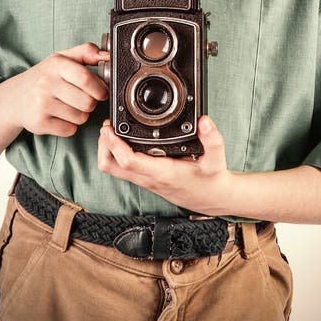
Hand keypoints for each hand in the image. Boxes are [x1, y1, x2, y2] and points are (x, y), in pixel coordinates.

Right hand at [0, 42, 108, 137]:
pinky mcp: (39, 123)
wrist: (15, 97)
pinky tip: (60, 116)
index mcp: (55, 65)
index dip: (100, 87)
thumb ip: (86, 52)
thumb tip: (107, 55)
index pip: (85, 77)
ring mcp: (41, 105)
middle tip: (84, 99)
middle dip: (91, 103)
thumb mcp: (62, 58)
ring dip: (81, 114)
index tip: (103, 91)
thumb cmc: (45, 76)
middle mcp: (46, 84)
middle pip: (87, 101)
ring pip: (80, 117)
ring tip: (70, 106)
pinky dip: (70, 126)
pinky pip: (70, 130)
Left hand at [97, 115, 232, 216]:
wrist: (210, 199)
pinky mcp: (144, 179)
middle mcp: (149, 178)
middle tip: (108, 126)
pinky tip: (123, 139)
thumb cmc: (210, 181)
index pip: (128, 162)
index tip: (110, 128)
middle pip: (111, 167)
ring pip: (112, 169)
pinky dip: (115, 154)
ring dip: (107, 150)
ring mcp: (144, 180)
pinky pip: (121, 169)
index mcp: (162, 173)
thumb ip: (212, 140)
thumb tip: (204, 121)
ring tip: (111, 131)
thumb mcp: (216, 160)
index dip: (114, 145)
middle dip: (104, 146)